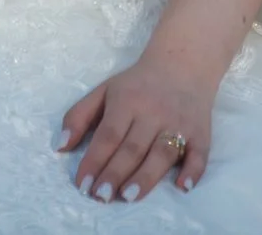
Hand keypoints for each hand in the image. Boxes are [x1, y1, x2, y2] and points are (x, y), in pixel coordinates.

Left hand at [58, 51, 215, 201]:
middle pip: (133, 147)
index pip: (108, 134)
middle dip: (115, 173)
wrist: (183, 63)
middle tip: (101, 196)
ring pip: (162, 153)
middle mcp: (153, 112)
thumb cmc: (138, 84)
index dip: (94, 160)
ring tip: (128, 196)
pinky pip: (199, 154)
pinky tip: (182, 186)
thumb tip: (60, 146)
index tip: (82, 184)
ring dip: (146, 176)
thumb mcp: (104, 91)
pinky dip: (193, 170)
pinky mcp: (201, 132)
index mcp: (127, 100)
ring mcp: (179, 123)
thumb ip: (79, 116)